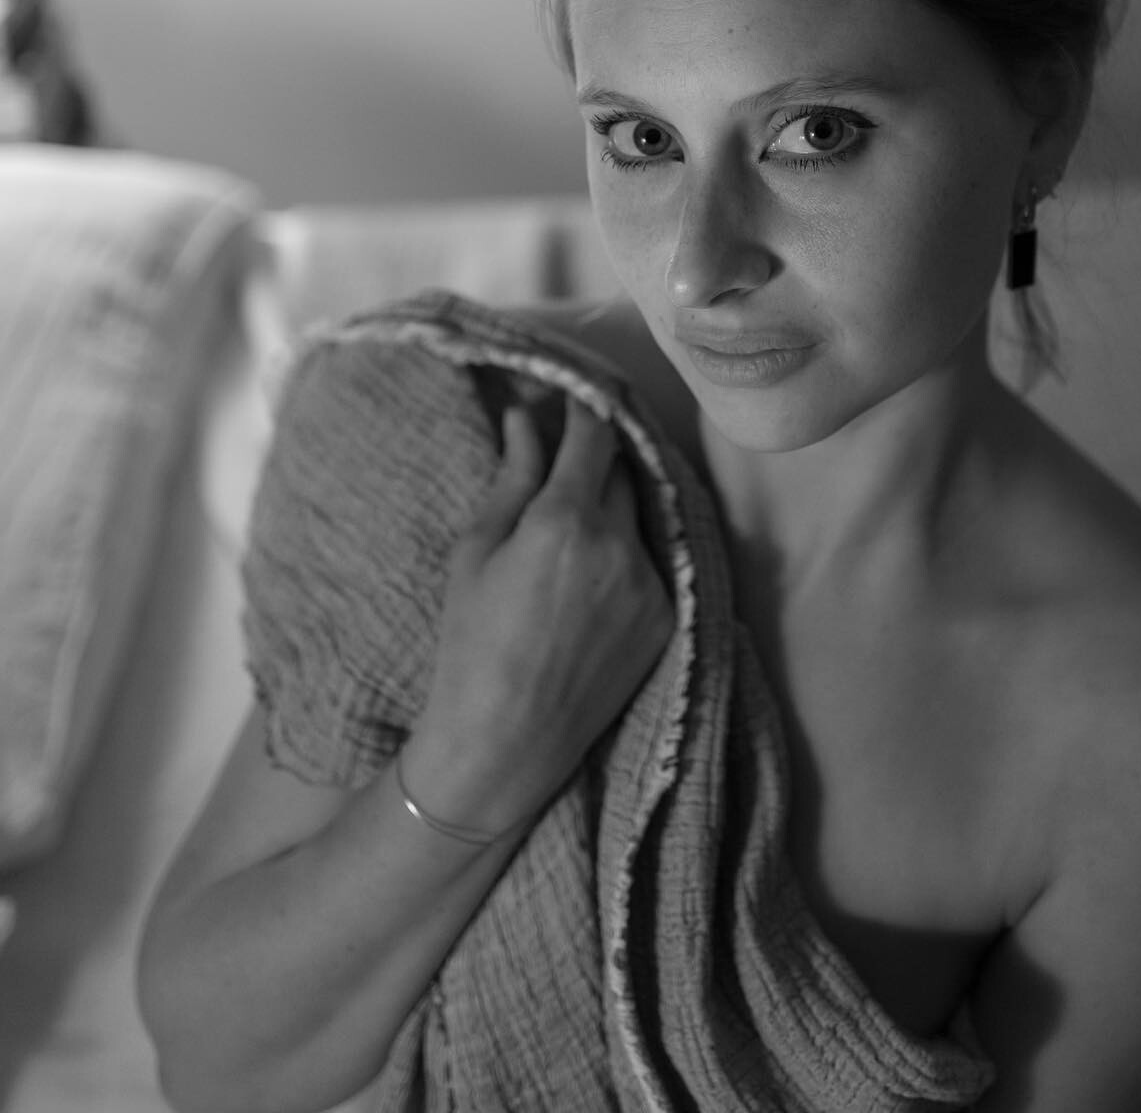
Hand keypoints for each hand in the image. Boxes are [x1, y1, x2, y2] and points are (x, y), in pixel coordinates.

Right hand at [404, 395, 673, 832]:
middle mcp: (621, 546)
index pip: (594, 436)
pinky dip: (625, 555)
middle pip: (623, 471)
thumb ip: (511, 477)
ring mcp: (653, 584)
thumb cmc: (472, 642)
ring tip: (571, 526)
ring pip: (640, 517)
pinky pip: (651, 563)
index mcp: (566, 521)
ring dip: (612, 507)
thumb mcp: (476, 550)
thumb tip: (526, 418)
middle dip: (595, 458)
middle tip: (561, 459)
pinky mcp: (669, 618)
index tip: (569, 398)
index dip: (584, 409)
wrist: (505, 742)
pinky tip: (588, 577)